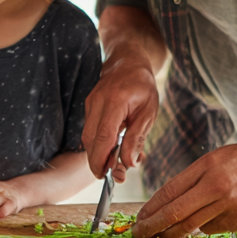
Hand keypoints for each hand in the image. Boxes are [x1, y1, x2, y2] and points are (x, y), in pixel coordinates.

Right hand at [81, 49, 158, 181]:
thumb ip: (138, 137)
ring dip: (100, 154)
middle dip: (98, 162)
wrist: (127, 61)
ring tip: (118, 164)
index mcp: (115, 101)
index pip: (103, 136)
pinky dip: (100, 143)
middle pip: (90, 140)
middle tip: (113, 176)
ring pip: (88, 137)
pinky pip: (90, 130)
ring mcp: (90, 104)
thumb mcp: (148, 112)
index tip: (105, 175)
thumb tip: (130, 163)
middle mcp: (97, 102)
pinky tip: (114, 148)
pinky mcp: (88, 107)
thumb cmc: (142, 85)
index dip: (101, 159)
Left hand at [131, 135, 236, 237]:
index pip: (169, 192)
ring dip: (177, 232)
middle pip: (176, 214)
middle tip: (140, 235)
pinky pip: (215, 229)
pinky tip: (217, 215)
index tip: (139, 220)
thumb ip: (192, 180)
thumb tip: (166, 206)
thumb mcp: (215, 159)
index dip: (150, 209)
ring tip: (167, 234)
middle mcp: (218, 186)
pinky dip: (209, 226)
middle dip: (154, 227)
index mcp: (206, 167)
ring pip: (194, 226)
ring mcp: (232, 206)